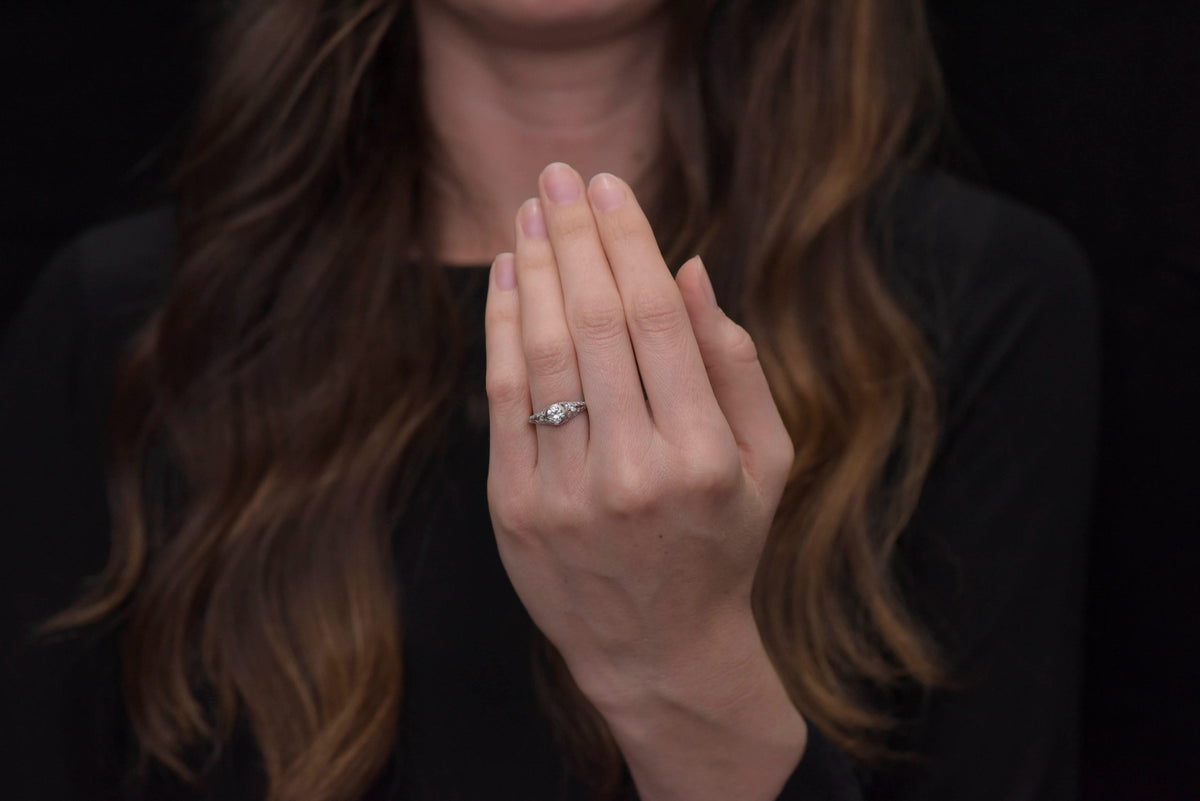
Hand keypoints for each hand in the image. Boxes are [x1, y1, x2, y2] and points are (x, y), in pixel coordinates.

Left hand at [484, 163, 804, 800]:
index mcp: (704, 457)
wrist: (657, 650)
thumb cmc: (721, 542)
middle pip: (594, 324)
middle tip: (561, 175)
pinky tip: (509, 278)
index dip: (630, 243)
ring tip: (530, 212)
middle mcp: (634, 474)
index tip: (613, 188)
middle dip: (576, 236)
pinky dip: (502, 328)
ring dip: (534, 270)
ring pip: (541, 354)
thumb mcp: (766, 460)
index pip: (657, 321)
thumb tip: (689, 268)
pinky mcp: (515, 510)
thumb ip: (734, 363)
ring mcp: (565, 495)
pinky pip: (504, 400)